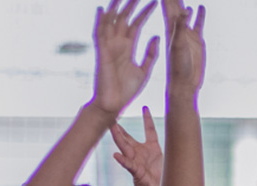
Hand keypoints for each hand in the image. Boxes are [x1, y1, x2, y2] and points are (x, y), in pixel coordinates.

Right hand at [91, 0, 159, 117]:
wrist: (114, 104)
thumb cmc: (127, 91)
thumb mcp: (144, 70)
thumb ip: (150, 54)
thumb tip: (157, 36)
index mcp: (128, 47)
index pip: (137, 24)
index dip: (145, 12)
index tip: (155, 2)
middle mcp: (118, 43)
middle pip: (124, 18)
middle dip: (132, 4)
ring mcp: (109, 46)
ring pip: (112, 21)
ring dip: (117, 7)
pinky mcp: (102, 52)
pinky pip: (99, 33)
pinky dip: (101, 21)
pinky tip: (104, 9)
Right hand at [111, 107, 162, 185]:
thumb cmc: (161, 178)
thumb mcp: (166, 159)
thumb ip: (168, 149)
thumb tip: (179, 136)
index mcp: (151, 148)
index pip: (149, 130)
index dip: (148, 119)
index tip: (145, 107)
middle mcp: (141, 153)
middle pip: (128, 137)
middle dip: (120, 126)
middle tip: (112, 114)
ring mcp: (137, 162)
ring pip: (125, 147)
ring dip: (118, 137)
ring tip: (112, 128)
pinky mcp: (137, 172)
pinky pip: (129, 165)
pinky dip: (123, 161)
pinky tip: (116, 155)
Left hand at [164, 0, 205, 93]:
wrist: (184, 84)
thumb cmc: (178, 68)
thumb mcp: (177, 45)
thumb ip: (180, 27)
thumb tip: (185, 10)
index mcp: (170, 27)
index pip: (167, 4)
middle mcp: (177, 28)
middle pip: (175, 4)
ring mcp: (187, 33)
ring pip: (186, 11)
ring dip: (184, 1)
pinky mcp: (196, 41)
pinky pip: (198, 23)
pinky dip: (199, 15)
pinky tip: (200, 7)